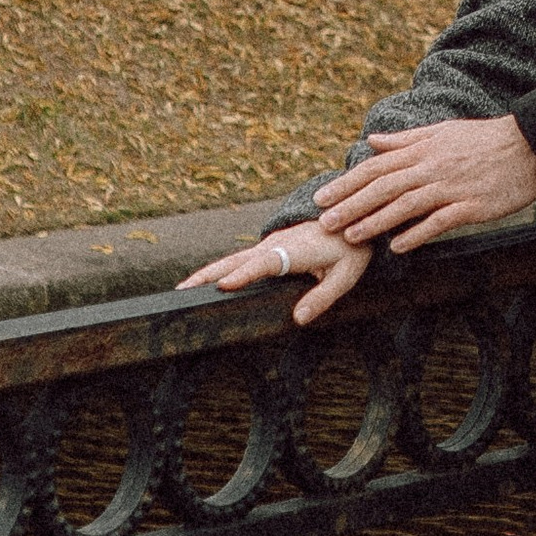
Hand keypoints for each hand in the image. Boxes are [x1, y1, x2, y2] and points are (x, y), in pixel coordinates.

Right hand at [180, 218, 374, 326]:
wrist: (352, 216)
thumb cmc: (350, 249)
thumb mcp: (345, 276)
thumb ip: (322, 297)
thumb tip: (298, 320)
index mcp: (294, 250)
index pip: (264, 264)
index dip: (244, 275)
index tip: (223, 286)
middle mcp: (276, 245)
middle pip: (237, 260)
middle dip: (209, 274)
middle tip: (183, 291)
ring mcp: (270, 244)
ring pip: (235, 258)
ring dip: (210, 271)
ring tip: (185, 288)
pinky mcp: (270, 247)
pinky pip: (242, 259)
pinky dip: (222, 269)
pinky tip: (211, 283)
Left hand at [312, 118, 535, 251]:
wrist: (530, 146)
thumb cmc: (484, 139)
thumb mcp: (442, 131)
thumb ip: (405, 139)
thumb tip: (371, 141)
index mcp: (423, 149)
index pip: (377, 166)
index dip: (347, 183)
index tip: (322, 198)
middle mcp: (432, 167)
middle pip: (384, 186)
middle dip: (351, 204)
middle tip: (324, 222)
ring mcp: (451, 187)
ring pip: (406, 204)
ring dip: (376, 221)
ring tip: (351, 236)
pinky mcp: (471, 206)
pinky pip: (439, 221)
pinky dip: (417, 234)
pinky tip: (397, 247)